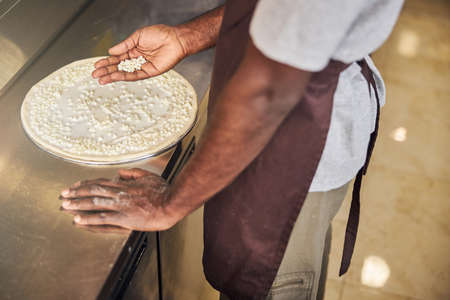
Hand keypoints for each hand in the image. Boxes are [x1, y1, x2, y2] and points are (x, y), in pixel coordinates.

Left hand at [60, 168, 180, 230]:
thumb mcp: (149, 176)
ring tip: (65, 206)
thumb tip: (120, 173)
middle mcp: (120, 193)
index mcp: (125, 184)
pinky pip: (103, 218)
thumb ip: (133, 173)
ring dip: (77, 204)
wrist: (172, 202)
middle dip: (76, 192)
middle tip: (63, 195)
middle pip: (93, 191)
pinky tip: (78, 220)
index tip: (75, 185)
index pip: (101, 182)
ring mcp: (121, 205)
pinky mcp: (124, 218)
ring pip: (94, 203)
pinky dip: (89, 219)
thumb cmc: (164, 191)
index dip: (86, 184)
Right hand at [92, 24, 187, 83]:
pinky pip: (135, 75)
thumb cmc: (160, 34)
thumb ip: (125, 45)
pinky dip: (124, 76)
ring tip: (101, 79)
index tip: (96, 65)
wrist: (175, 39)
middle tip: (95, 75)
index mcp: (133, 50)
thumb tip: (111, 51)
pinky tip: (115, 76)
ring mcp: (143, 66)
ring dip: (113, 76)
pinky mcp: (149, 72)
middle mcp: (137, 59)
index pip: (117, 58)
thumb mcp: (138, 36)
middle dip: (106, 71)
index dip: (106, 62)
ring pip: (125, 73)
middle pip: (118, 67)